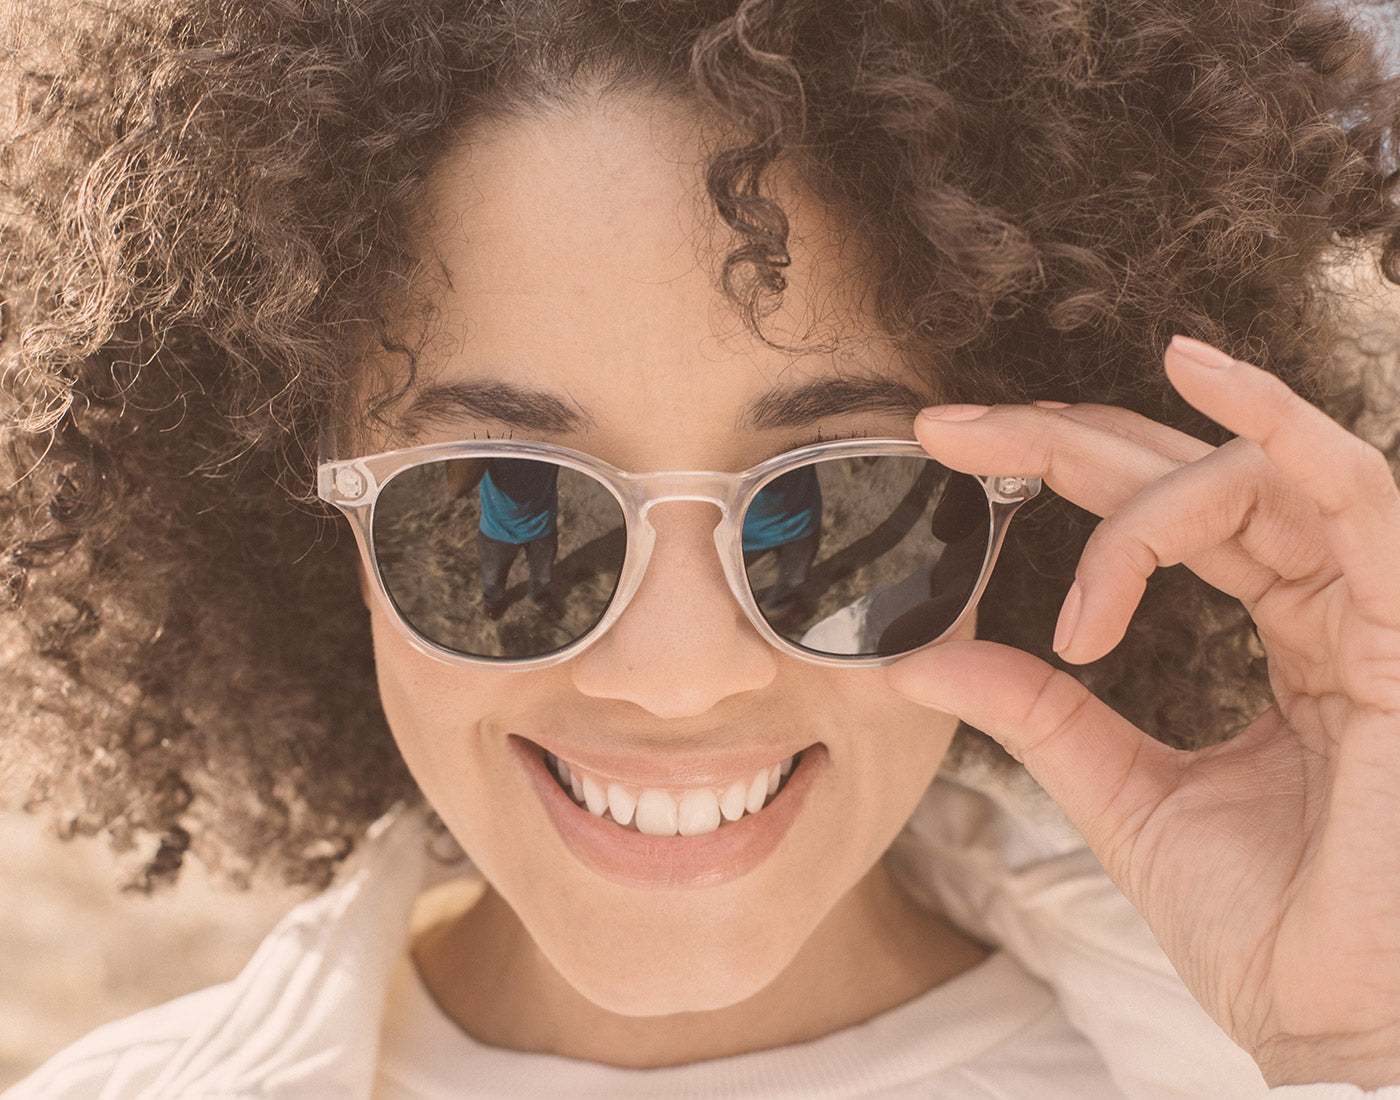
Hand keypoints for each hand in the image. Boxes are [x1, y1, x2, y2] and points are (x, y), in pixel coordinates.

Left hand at [887, 336, 1399, 1087]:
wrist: (1332, 1026)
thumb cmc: (1260, 924)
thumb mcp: (1116, 790)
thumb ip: (1034, 711)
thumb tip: (917, 659)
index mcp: (1284, 636)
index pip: (1166, 514)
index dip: (1059, 470)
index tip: (946, 452)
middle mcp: (1332, 608)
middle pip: (1192, 472)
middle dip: (1060, 439)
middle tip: (945, 429)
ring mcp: (1375, 613)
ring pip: (1251, 475)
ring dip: (1123, 454)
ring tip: (1006, 445)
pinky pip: (1354, 493)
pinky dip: (1278, 426)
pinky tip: (1195, 370)